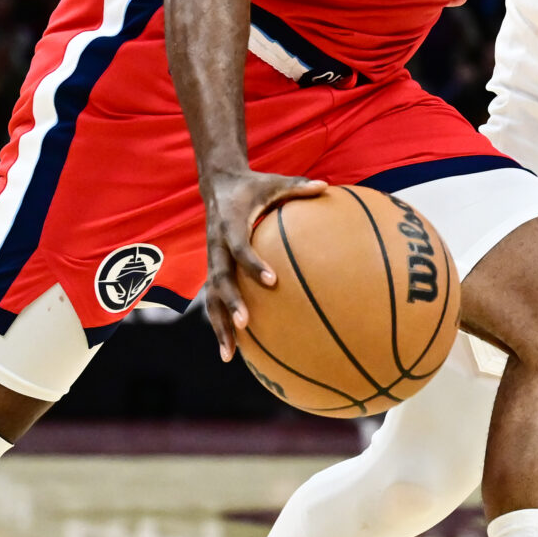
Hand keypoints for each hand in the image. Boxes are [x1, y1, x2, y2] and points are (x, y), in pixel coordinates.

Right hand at [201, 169, 328, 361]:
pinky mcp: (213, 270)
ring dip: (219, 324)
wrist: (218, 184)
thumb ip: (297, 186)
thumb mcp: (273, 182)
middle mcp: (215, 245)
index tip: (273, 281)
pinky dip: (221, 324)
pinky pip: (215, 300)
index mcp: (229, 224)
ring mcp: (212, 260)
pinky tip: (232, 349)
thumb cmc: (252, 185)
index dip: (253, 264)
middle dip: (231, 302)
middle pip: (219, 278)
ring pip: (211, 297)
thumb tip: (326, 186)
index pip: (239, 246)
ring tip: (229, 354)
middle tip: (246, 324)